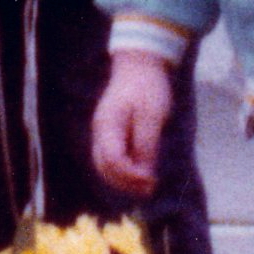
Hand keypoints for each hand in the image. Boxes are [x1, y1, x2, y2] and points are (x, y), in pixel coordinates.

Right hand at [92, 50, 173, 197]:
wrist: (139, 65)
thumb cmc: (148, 87)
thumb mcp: (153, 116)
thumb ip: (147, 145)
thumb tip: (145, 174)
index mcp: (108, 124)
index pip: (112, 159)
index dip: (130, 176)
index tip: (151, 181)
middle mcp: (100, 131)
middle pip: (104, 167)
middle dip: (126, 182)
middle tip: (150, 188)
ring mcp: (102, 132)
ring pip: (104, 165)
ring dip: (123, 179)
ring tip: (147, 185)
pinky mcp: (109, 132)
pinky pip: (110, 158)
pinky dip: (123, 170)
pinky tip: (141, 173)